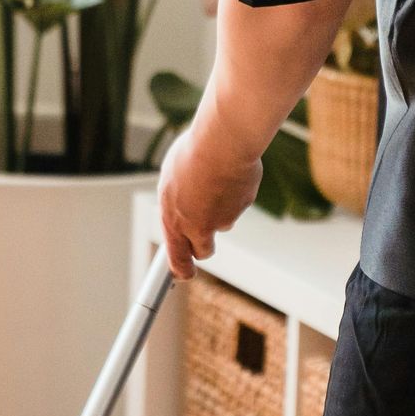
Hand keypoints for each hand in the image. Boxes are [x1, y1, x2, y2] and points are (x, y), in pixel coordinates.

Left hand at [158, 120, 260, 280]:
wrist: (222, 142)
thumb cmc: (192, 155)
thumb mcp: (171, 177)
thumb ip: (175, 199)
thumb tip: (179, 208)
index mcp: (174, 219)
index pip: (177, 258)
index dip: (181, 270)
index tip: (184, 274)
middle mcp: (198, 225)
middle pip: (204, 251)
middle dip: (204, 246)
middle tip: (204, 233)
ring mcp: (224, 218)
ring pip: (223, 222)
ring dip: (220, 209)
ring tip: (213, 180)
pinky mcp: (243, 205)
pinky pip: (237, 202)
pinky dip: (234, 191)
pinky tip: (229, 172)